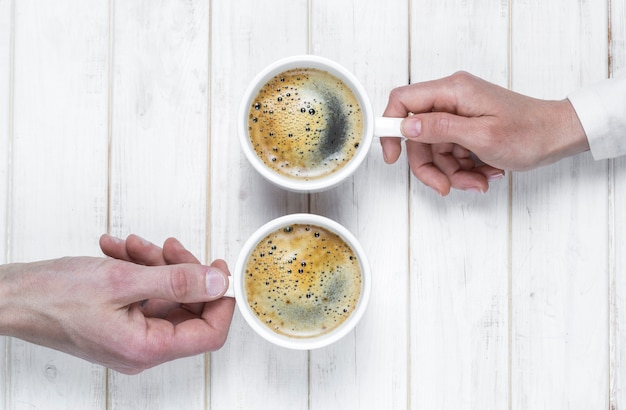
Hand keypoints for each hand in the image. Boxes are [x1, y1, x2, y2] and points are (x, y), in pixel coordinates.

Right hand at [0, 235, 233, 374]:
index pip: (210, 333)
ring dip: (154, 264)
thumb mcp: (123, 281)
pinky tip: (118, 251)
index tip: (220, 270)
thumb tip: (217, 282)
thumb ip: (177, 282)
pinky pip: (143, 293)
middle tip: (169, 247)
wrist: (12, 297)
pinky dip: (136, 269)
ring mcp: (131, 334)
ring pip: (164, 295)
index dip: (221, 300)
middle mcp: (142, 347)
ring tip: (132, 246)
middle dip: (181, 270)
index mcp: (148, 347)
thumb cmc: (53, 297)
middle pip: (188, 307)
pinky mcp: (120, 321)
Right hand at [381, 71, 589, 194]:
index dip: (390, 127)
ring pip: (434, 150)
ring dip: (451, 173)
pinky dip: (463, 170)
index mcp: (453, 91)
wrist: (559, 137)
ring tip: (476, 182)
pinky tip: (484, 175)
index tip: (391, 155)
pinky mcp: (467, 128)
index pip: (403, 101)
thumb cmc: (530, 133)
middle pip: (417, 135)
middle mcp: (453, 99)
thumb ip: (439, 129)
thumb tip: (406, 126)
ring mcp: (460, 114)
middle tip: (444, 186)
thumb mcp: (481, 136)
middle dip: (429, 166)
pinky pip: (451, 154)